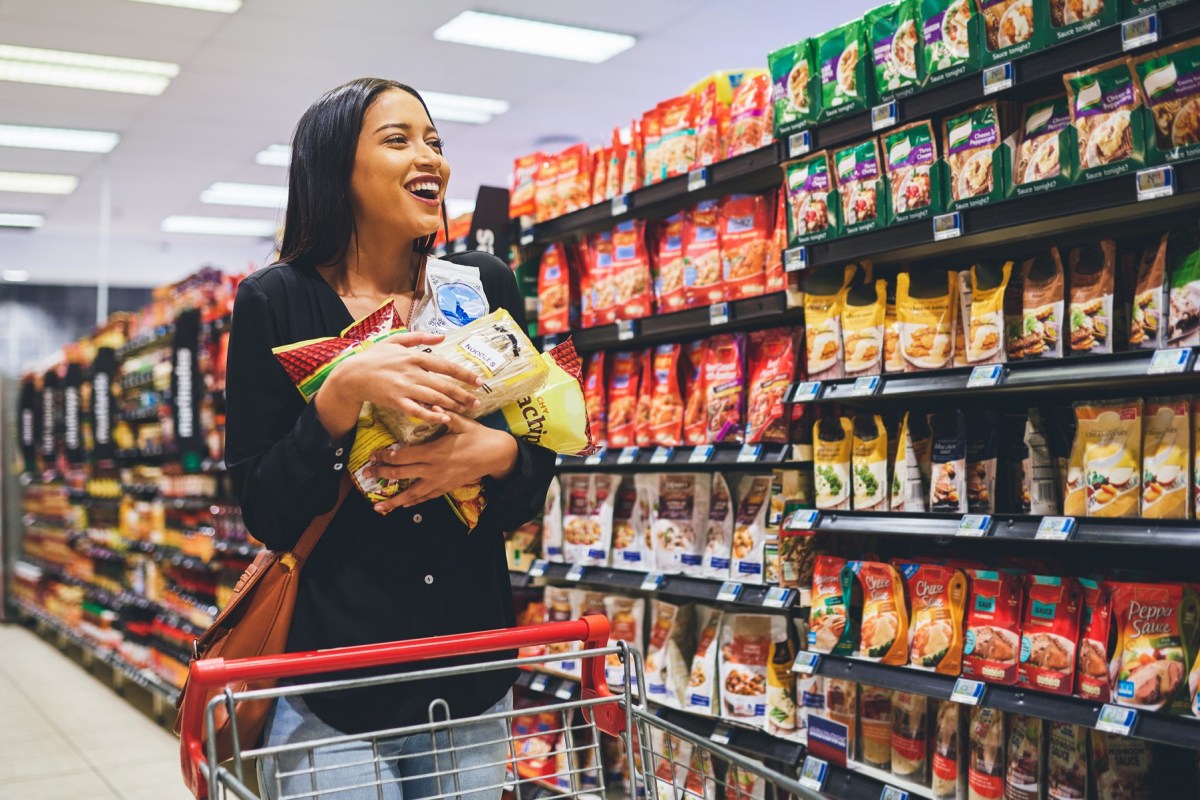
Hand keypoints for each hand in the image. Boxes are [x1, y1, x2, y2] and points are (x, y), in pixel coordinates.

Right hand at [316, 332, 482, 439]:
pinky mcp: (396, 402)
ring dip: (453, 405)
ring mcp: (404, 388)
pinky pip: (418, 411)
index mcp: (414, 356)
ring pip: (434, 398)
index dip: (464, 374)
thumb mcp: (395, 341)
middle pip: (444, 385)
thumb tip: (442, 337)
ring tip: (466, 410)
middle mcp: (412, 372)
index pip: (445, 366)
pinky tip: (445, 418)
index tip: (479, 381)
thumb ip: (419, 338)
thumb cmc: (374, 357)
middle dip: (464, 394)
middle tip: (478, 402)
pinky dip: (432, 415)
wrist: (351, 375)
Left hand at [363, 412, 518, 513]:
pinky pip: (426, 498)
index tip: (373, 456)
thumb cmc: (478, 436)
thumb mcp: (461, 422)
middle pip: (401, 475)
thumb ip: (443, 414)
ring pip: (412, 494)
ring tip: (378, 507)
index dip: (385, 457)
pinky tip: (404, 505)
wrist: (497, 455)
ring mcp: (440, 481)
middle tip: (366, 474)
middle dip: (381, 475)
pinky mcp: (446, 488)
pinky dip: (413, 502)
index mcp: (434, 452)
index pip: (403, 456)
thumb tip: (429, 404)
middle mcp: (433, 469)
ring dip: (393, 501)